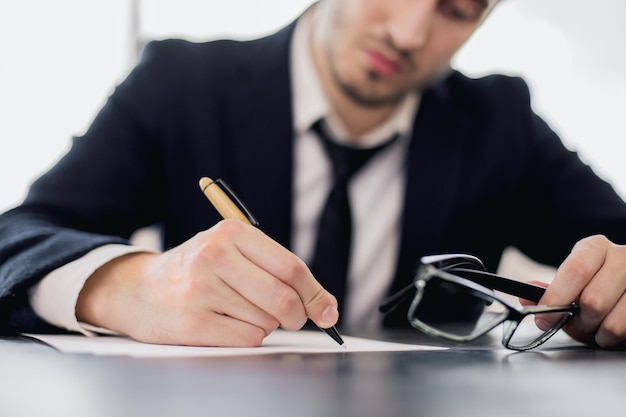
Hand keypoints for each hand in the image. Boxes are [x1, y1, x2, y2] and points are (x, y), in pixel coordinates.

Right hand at [76, 219, 338, 346]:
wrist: (138, 290)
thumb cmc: (197, 271)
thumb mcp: (232, 252)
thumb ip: (277, 270)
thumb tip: (326, 305)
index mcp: (231, 232)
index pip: (292, 267)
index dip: (316, 293)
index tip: (327, 309)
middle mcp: (215, 255)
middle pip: (284, 297)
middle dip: (298, 315)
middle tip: (293, 318)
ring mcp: (201, 289)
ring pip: (267, 321)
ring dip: (266, 323)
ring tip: (239, 310)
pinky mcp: (192, 322)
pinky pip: (248, 338)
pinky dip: (249, 337)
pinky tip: (228, 323)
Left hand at [538, 235, 625, 347]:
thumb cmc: (597, 282)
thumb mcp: (573, 280)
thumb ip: (550, 290)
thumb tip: (526, 298)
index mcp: (595, 248)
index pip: (575, 271)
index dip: (556, 298)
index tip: (543, 317)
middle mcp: (622, 257)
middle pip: (593, 300)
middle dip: (577, 323)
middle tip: (573, 326)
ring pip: (613, 322)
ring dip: (597, 334)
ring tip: (594, 329)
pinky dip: (614, 338)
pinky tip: (609, 329)